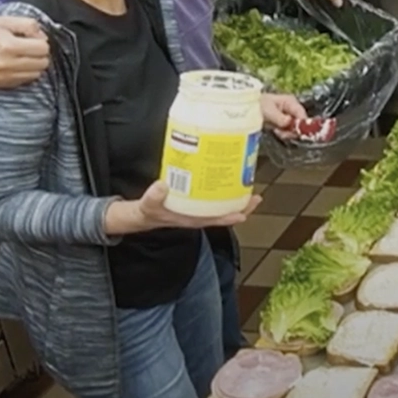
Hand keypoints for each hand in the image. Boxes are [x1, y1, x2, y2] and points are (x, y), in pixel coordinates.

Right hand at [0, 16, 49, 88]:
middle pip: (43, 63)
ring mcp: (3, 76)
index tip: (33, 39)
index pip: (43, 48)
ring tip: (23, 56)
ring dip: (35, 65)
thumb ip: (28, 25)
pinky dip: (26, 73)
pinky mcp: (0, 84)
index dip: (41, 41)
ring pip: (37, 74)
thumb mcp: (4, 21)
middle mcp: (6, 64)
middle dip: (40, 54)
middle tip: (30, 48)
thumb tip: (44, 37)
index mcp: (8, 46)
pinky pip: (25, 81)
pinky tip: (16, 64)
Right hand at [105, 181, 261, 234]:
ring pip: (222, 203)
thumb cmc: (148, 212)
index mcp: (191, 218)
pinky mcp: (196, 199)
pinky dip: (222, 188)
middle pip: (225, 211)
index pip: (215, 220)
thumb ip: (153, 197)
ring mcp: (199, 207)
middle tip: (256, 196)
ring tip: (248, 184)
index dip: (230, 217)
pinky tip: (227, 177)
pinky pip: (213, 195)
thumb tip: (161, 186)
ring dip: (235, 196)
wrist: (141, 214)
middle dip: (241, 206)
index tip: (244, 213)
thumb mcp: (147, 205)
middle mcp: (199, 214)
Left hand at [261, 93, 307, 139]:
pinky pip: (289, 132)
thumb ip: (279, 117)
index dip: (301, 122)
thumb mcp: (268, 110)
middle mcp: (293, 110)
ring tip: (276, 131)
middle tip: (282, 133)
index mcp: (291, 102)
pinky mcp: (286, 125)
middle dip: (293, 130)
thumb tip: (289, 121)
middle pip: (300, 122)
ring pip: (295, 129)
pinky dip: (283, 134)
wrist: (250, 110)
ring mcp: (290, 118)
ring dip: (287, 133)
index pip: (301, 113)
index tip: (296, 131)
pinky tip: (276, 132)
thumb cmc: (260, 105)